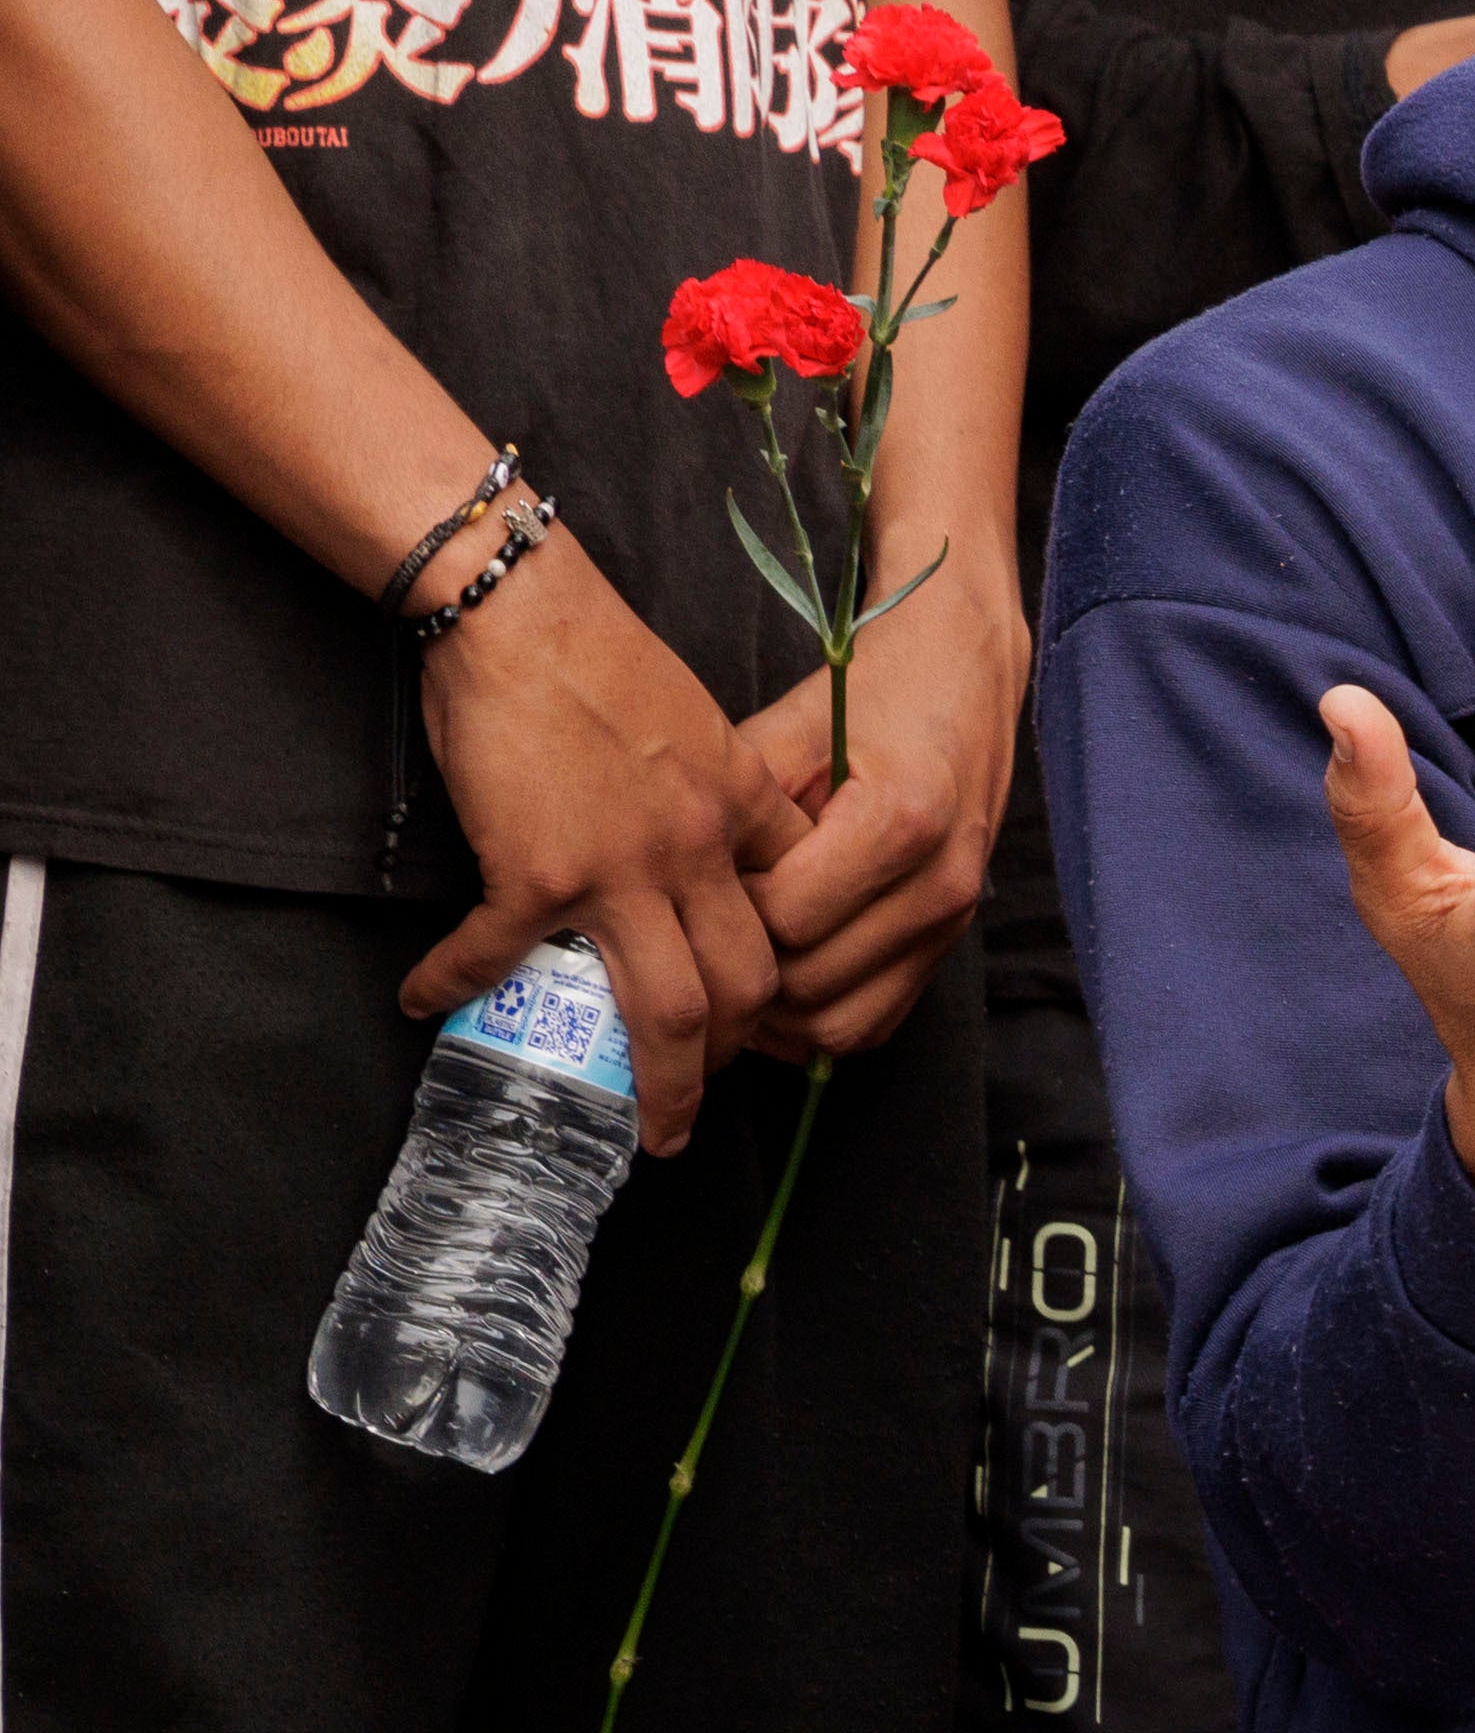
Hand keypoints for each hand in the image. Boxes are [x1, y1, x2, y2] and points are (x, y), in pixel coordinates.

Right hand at [405, 536, 794, 1153]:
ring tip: (645, 1124)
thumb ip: (713, 796)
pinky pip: (500, 958)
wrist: (520, 608)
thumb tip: (703, 852)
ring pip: (670, 1012)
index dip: (780, 981)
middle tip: (705, 1098)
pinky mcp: (537, 873)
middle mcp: (698, 854)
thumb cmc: (596, 656)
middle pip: (744, 989)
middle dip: (732, 1060)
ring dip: (661, 1084)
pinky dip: (457, 986)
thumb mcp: (696, 724)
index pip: (789, 920)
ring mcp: (622, 871)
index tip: (760, 1018)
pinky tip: (426, 1000)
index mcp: (741, 813)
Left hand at [719, 559, 1025, 1069]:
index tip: (698, 878)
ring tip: (729, 967)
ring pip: (838, 1025)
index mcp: (901, 820)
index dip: (725, 909)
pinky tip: (775, 983)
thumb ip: (736, 809)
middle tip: (697, 931)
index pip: (786, 918)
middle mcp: (940, 884)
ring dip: (774, 1012)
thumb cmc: (871, 692)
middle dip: (742, 967)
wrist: (963, 676)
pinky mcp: (950, 944)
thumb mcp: (788, 728)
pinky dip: (816, 1020)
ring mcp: (952, 923)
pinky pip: (872, 1024)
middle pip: (809, 984)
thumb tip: (668, 884)